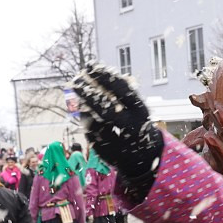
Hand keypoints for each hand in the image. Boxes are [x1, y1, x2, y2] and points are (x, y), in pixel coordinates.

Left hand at [72, 64, 163, 179]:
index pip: (122, 91)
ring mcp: (121, 143)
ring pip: (95, 125)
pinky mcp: (111, 155)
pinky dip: (87, 127)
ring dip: (85, 111)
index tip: (89, 66)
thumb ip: (118, 94)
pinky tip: (87, 119)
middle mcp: (132, 127)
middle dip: (88, 95)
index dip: (105, 77)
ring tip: (80, 100)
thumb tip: (93, 72)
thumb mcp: (134, 108)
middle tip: (76, 82)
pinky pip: (92, 138)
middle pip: (106, 110)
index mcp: (140, 111)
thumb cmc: (136, 123)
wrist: (147, 156)